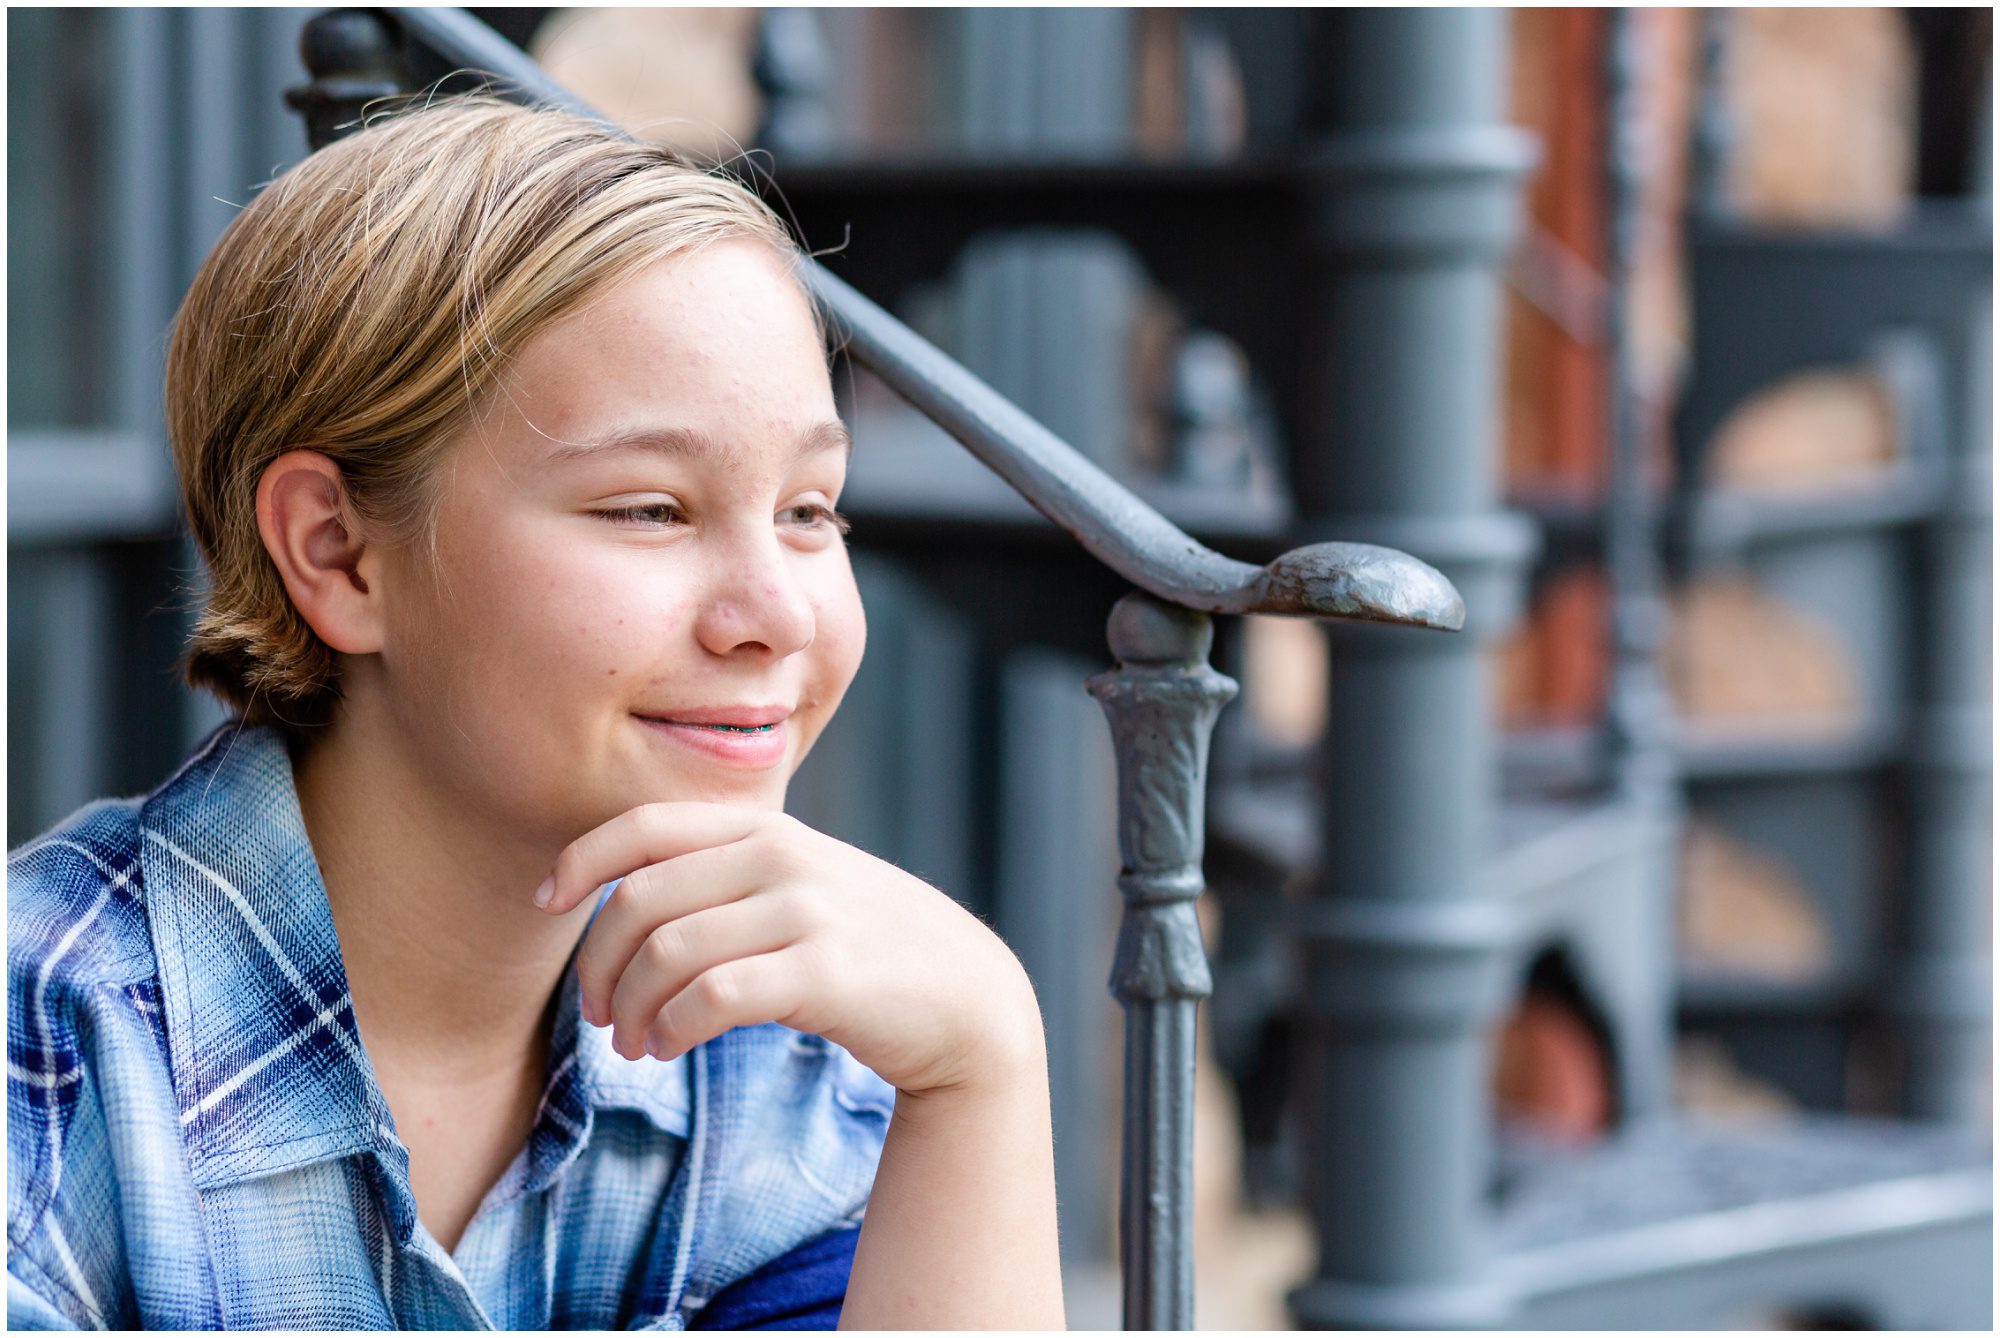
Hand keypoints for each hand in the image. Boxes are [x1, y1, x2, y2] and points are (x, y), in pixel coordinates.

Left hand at [534, 803, 1044, 1096]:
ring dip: (631, 1010)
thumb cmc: (867, 947)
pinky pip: (713, 997)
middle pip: (640, 901)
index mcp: (767, 830)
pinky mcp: (825, 971)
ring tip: (636, 1043)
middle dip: (599, 965)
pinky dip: (672, 1028)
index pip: (646, 827)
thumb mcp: (802, 885)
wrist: (967, 998)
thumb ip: (730, 873)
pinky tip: (669, 1048)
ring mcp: (806, 910)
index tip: (546, 902)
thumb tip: (625, 891)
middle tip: (598, 1015)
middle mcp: (783, 857)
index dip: (581, 861)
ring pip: (668, 954)